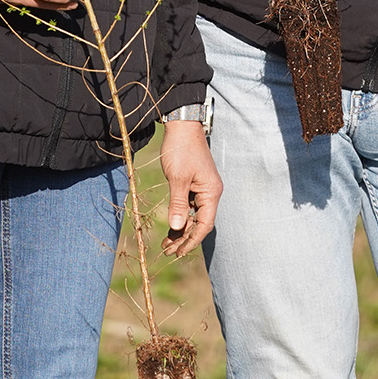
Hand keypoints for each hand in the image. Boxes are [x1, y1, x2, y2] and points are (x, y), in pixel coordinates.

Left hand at [160, 120, 221, 257]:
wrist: (182, 126)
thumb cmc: (181, 149)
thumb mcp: (177, 178)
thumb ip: (178, 204)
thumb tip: (177, 227)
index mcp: (211, 192)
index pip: (205, 224)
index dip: (192, 240)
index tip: (178, 252)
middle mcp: (210, 192)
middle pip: (200, 223)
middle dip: (185, 238)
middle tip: (167, 251)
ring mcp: (202, 188)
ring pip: (193, 216)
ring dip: (181, 229)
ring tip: (166, 243)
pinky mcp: (194, 184)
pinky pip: (189, 206)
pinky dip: (180, 216)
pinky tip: (170, 226)